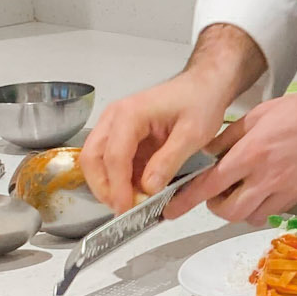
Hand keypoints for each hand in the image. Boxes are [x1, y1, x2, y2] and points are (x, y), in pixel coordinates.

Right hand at [81, 25, 262, 211]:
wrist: (204, 85)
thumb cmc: (200, 103)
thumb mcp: (193, 133)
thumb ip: (169, 160)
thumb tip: (148, 189)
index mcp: (129, 114)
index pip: (114, 156)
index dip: (117, 186)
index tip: (126, 209)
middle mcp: (114, 118)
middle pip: (92, 158)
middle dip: (103, 187)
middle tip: (123, 210)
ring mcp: (114, 125)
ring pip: (96, 160)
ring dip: (108, 185)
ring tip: (129, 205)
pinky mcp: (121, 134)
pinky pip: (111, 160)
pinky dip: (118, 178)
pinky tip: (134, 193)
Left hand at [167, 80, 296, 222]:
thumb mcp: (256, 115)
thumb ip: (228, 137)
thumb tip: (207, 153)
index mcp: (251, 153)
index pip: (209, 185)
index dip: (186, 200)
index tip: (171, 209)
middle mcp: (266, 177)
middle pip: (227, 212)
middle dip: (214, 206)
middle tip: (214, 192)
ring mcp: (284, 189)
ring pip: (248, 217)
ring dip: (237, 209)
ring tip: (239, 191)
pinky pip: (270, 213)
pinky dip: (259, 208)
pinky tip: (261, 190)